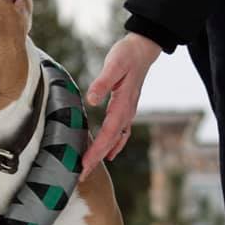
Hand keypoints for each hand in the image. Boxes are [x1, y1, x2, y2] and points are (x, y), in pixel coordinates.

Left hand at [82, 33, 160, 176]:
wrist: (143, 48)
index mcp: (123, 105)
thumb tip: (91, 100)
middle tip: (81, 175)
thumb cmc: (127, 55)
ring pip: (115, 139)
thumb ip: (102, 82)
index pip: (108, 134)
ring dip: (103, 154)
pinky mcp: (126, 108)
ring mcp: (128, 111)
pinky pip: (120, 132)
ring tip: (90, 168)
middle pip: (111, 142)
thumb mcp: (114, 64)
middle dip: (96, 159)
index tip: (84, 165)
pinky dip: (114, 144)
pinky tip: (109, 152)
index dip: (96, 152)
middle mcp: (127, 112)